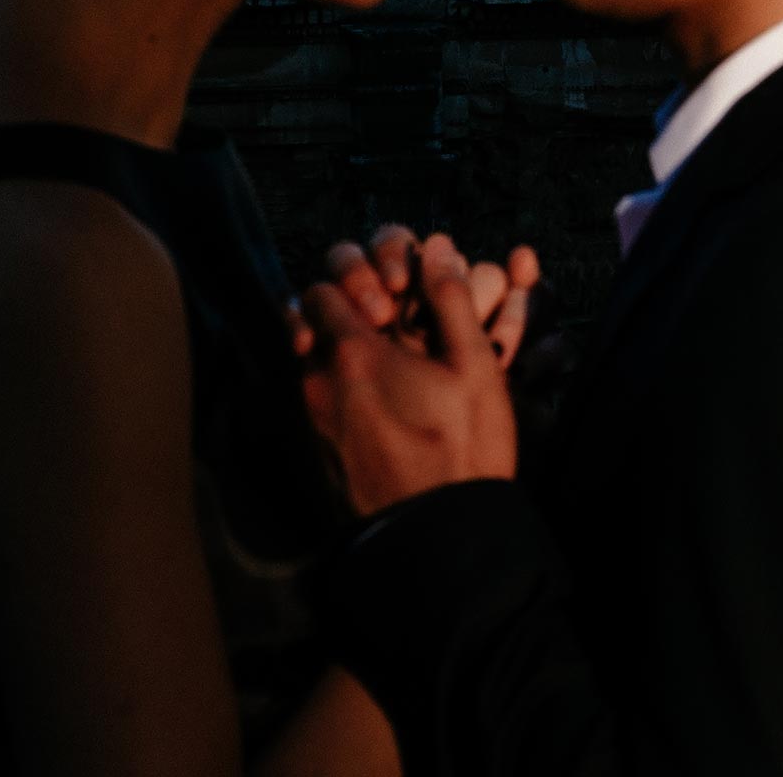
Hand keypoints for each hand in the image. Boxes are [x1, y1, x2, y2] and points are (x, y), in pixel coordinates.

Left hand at [296, 235, 519, 514]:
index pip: (322, 286)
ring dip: (345, 347)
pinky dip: (345, 383)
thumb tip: (436, 249)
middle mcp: (319, 381)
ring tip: (396, 362)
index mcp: (354, 353)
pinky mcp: (318, 448)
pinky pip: (320, 395)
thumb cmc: (464, 448)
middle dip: (344, 307)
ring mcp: (314, 418)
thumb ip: (450, 300)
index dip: (360, 280)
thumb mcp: (475, 366)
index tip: (397, 299)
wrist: (435, 533)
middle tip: (392, 323)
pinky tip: (391, 399)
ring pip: (313, 358)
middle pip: (308, 318)